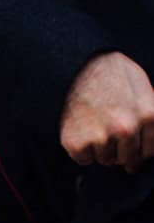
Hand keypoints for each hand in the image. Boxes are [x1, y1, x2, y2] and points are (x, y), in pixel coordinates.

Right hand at [59, 52, 153, 170]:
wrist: (76, 62)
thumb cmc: (113, 74)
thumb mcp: (145, 88)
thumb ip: (152, 116)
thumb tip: (152, 145)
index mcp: (148, 115)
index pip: (149, 152)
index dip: (139, 148)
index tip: (131, 143)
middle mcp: (126, 128)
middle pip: (128, 160)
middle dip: (122, 151)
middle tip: (110, 131)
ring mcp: (101, 137)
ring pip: (106, 160)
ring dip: (101, 149)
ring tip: (95, 125)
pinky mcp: (77, 143)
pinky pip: (83, 159)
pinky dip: (82, 149)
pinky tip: (82, 129)